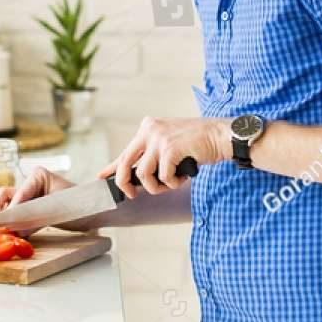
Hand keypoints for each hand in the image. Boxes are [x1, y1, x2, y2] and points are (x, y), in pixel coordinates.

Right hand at [0, 166, 78, 234]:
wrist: (95, 212)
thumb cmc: (81, 204)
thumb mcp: (57, 208)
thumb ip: (35, 217)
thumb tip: (16, 229)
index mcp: (38, 176)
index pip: (19, 193)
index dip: (12, 209)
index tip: (7, 222)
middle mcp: (31, 185)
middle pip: (5, 195)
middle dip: (1, 210)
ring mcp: (31, 198)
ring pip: (8, 206)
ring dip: (5, 218)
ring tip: (6, 231)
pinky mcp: (33, 211)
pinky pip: (18, 217)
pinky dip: (15, 225)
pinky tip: (16, 234)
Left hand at [97, 116, 228, 199]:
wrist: (220, 135)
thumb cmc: (197, 143)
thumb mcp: (169, 144)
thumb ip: (151, 156)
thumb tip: (132, 176)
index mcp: (148, 127)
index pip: (124, 152)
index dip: (111, 167)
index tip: (100, 177)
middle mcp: (149, 130)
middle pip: (124, 163)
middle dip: (124, 184)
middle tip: (132, 195)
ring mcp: (159, 138)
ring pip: (144, 175)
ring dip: (158, 186)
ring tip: (172, 183)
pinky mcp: (170, 149)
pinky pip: (163, 177)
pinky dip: (173, 183)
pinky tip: (184, 177)